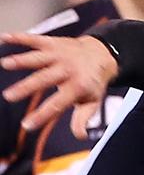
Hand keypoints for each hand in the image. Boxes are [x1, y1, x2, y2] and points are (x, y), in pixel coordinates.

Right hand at [0, 33, 116, 138]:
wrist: (102, 54)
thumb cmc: (92, 83)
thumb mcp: (92, 102)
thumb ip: (83, 118)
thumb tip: (81, 136)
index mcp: (77, 87)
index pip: (57, 104)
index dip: (42, 115)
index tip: (26, 126)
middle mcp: (67, 69)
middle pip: (44, 79)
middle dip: (26, 87)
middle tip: (8, 96)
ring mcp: (59, 55)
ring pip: (38, 58)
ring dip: (22, 60)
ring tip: (5, 64)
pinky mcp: (52, 43)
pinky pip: (35, 39)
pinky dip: (19, 38)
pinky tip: (3, 37)